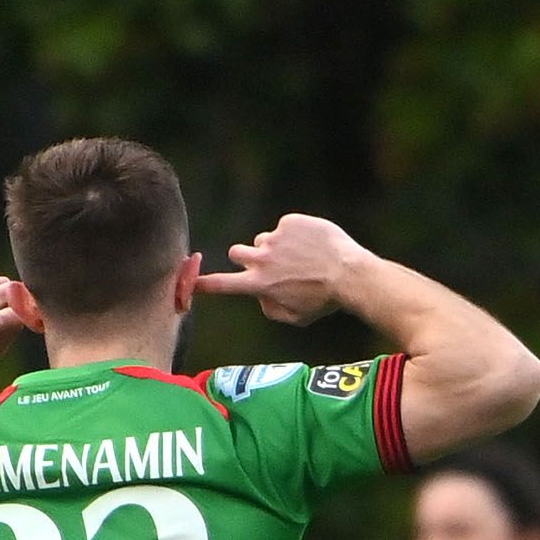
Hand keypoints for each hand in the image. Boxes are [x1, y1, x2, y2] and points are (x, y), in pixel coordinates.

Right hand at [197, 214, 374, 325]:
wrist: (349, 274)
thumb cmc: (323, 301)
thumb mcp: (293, 318)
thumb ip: (269, 308)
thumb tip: (260, 296)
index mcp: (259, 285)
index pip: (222, 284)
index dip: (203, 284)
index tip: (190, 282)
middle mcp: (262, 259)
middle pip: (237, 252)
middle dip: (245, 257)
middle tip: (265, 263)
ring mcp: (276, 238)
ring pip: (263, 239)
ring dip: (274, 247)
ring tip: (300, 257)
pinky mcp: (291, 222)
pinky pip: (286, 226)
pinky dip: (295, 234)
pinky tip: (313, 245)